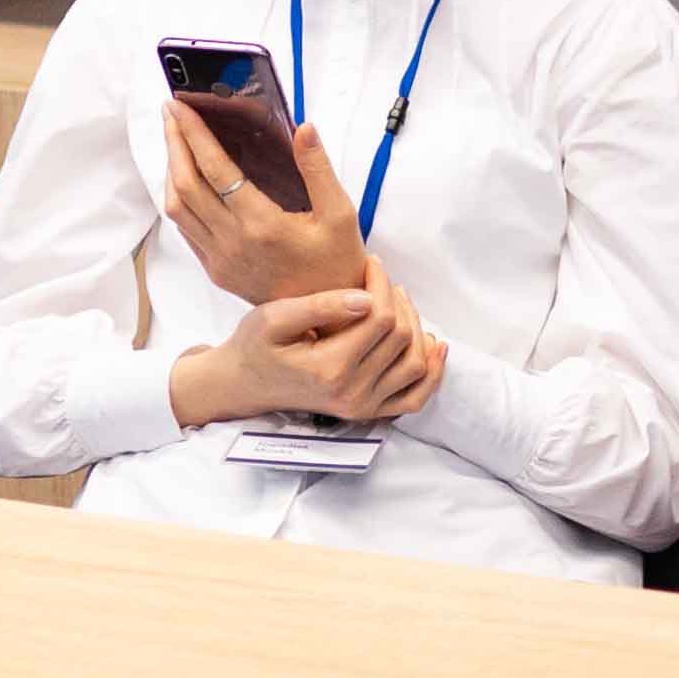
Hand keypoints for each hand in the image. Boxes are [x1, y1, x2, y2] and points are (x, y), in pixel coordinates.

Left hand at [159, 101, 378, 308]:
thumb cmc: (336, 264)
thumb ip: (318, 168)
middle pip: (185, 185)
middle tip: (172, 113)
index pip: (215, 170)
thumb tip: (304, 128)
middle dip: (174, 143)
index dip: (193, 134)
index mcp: (262, 225)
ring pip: (177, 209)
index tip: (181, 107)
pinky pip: (185, 230)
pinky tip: (185, 181)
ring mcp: (220, 259)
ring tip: (177, 141)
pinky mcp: (216, 270)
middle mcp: (234, 243)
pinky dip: (178, 199)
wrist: (326, 317)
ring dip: (171, 171)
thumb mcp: (341, 214)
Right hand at [174, 281, 442, 432]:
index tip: (371, 264)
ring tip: (397, 304)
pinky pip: (415, 398)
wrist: (244, 384)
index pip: (381, 317)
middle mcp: (351, 393)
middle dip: (398, 300)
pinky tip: (434, 346)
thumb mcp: (274, 317)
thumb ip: (320, 306)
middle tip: (381, 280)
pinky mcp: (368, 412)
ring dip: (416, 327)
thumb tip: (366, 298)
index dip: (382, 284)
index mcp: (329, 369)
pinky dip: (432, 373)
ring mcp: (362, 407)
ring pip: (415, 363)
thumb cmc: (255, 345)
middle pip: (402, 337)